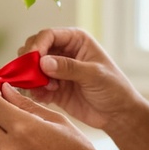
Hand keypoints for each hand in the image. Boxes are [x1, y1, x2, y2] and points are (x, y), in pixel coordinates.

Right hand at [19, 28, 141, 131]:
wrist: (118, 114)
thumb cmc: (114, 88)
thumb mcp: (94, 75)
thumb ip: (69, 67)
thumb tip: (43, 62)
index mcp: (76, 40)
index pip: (48, 35)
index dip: (37, 45)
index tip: (32, 59)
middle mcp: (63, 52)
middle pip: (35, 49)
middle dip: (30, 62)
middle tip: (35, 76)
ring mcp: (57, 71)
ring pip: (32, 68)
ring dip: (32, 78)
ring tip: (47, 89)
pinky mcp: (53, 88)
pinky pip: (35, 86)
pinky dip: (34, 91)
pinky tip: (44, 97)